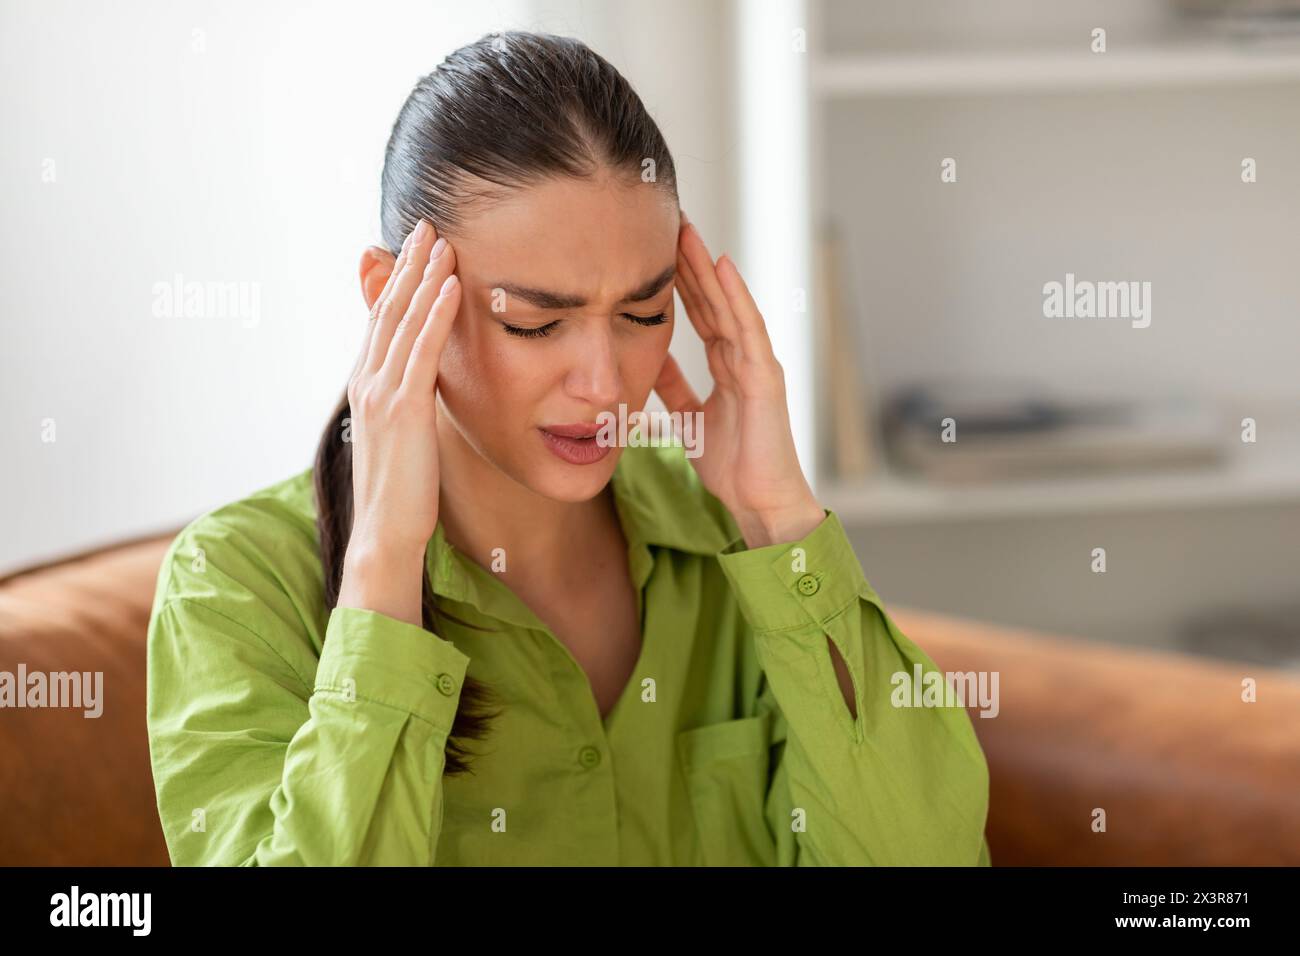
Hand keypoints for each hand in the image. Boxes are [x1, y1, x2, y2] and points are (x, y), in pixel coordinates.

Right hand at [337, 219, 460, 625]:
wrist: (386, 534)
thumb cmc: (403, 492)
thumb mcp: (404, 436)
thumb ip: (408, 402)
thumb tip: (422, 385)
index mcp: (369, 385)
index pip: (384, 320)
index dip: (399, 280)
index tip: (417, 247)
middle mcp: (368, 381)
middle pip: (388, 309)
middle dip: (408, 264)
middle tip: (427, 223)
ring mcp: (381, 393)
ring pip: (402, 321)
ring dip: (423, 276)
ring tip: (441, 239)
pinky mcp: (402, 410)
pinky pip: (422, 351)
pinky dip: (435, 314)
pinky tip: (451, 285)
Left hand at [653, 212, 823, 548]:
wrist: (759, 502)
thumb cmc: (733, 466)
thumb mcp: (689, 420)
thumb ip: (674, 391)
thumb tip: (649, 363)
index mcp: (727, 367)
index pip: (701, 314)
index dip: (681, 283)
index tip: (655, 251)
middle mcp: (744, 358)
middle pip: (714, 301)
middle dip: (691, 263)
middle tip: (670, 223)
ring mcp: (758, 363)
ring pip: (729, 304)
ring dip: (708, 267)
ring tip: (688, 231)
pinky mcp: (766, 375)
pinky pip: (748, 327)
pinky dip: (735, 295)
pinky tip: (721, 265)